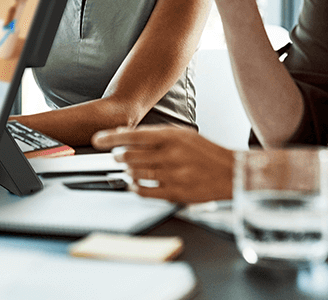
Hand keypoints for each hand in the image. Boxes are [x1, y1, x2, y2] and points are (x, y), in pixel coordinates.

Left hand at [92, 125, 233, 203]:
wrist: (231, 172)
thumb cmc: (205, 152)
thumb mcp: (182, 135)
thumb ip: (154, 135)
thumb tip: (124, 134)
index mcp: (172, 136)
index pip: (133, 135)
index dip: (111, 138)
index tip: (96, 140)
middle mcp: (171, 154)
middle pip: (130, 155)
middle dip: (118, 156)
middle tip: (116, 156)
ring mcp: (173, 175)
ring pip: (136, 173)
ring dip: (127, 171)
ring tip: (127, 168)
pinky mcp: (175, 193)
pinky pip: (146, 191)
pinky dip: (135, 187)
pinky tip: (134, 184)